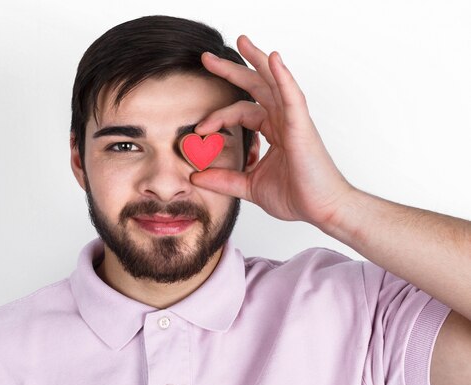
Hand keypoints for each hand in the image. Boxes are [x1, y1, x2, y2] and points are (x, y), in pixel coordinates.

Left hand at [192, 35, 355, 227]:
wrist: (322, 209)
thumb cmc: (296, 196)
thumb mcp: (249, 186)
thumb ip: (223, 179)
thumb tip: (196, 176)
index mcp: (273, 131)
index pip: (240, 112)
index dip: (217, 117)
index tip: (198, 130)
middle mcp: (282, 120)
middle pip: (255, 87)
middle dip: (231, 71)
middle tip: (207, 58)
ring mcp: (293, 121)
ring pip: (273, 82)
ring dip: (257, 60)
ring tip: (242, 41)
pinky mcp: (302, 126)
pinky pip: (292, 96)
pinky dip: (283, 77)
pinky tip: (273, 60)